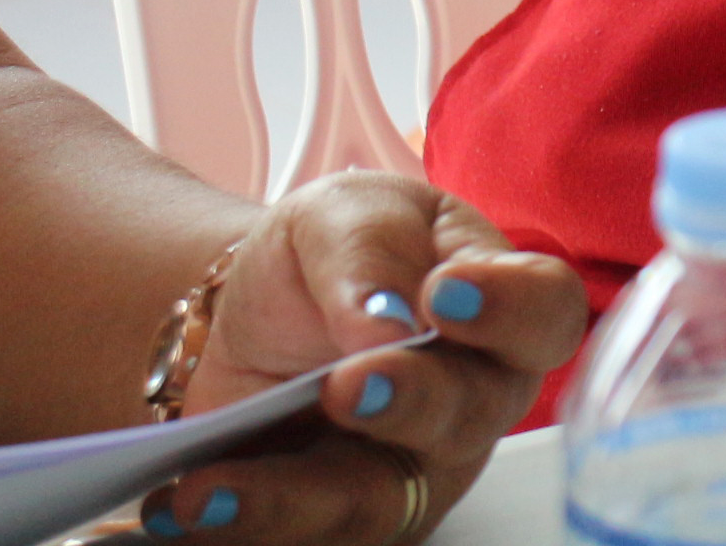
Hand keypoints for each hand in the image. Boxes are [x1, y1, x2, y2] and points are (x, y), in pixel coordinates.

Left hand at [146, 174, 585, 545]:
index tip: (443, 297)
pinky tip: (180, 506)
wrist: (248, 317)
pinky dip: (233, 527)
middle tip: (348, 385)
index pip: (545, 311)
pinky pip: (301, 541)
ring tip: (209, 488)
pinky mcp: (342, 522)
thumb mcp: (340, 214)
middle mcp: (473, 398)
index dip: (510, 310)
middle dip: (408, 403)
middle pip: (469, 416)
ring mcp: (411, 472)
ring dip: (291, 500)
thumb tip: (389, 322)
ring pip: (377, 503)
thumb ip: (370, 253)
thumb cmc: (330, 255)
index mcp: (498, 304)